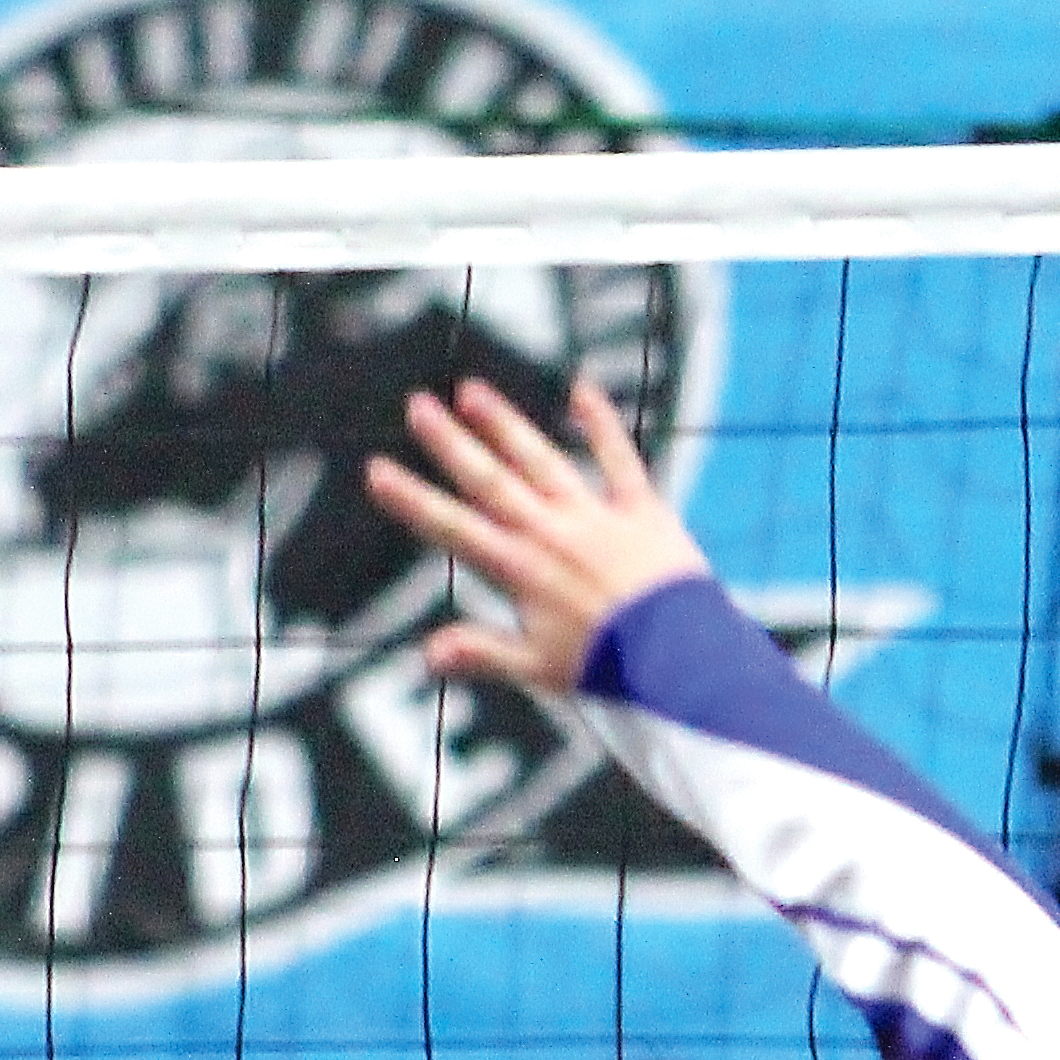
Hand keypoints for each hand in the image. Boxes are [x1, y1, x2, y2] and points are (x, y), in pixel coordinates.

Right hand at [364, 375, 707, 694]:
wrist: (680, 656)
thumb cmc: (608, 669)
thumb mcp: (538, 669)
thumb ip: (482, 653)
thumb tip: (427, 654)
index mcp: (521, 571)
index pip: (453, 528)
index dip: (413, 500)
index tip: (379, 471)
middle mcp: (551, 533)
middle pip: (490, 480)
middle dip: (450, 444)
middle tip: (417, 406)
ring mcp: (595, 515)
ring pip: (541, 460)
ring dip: (505, 424)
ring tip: (471, 391)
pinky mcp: (641, 509)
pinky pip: (618, 458)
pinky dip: (600, 423)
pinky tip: (580, 389)